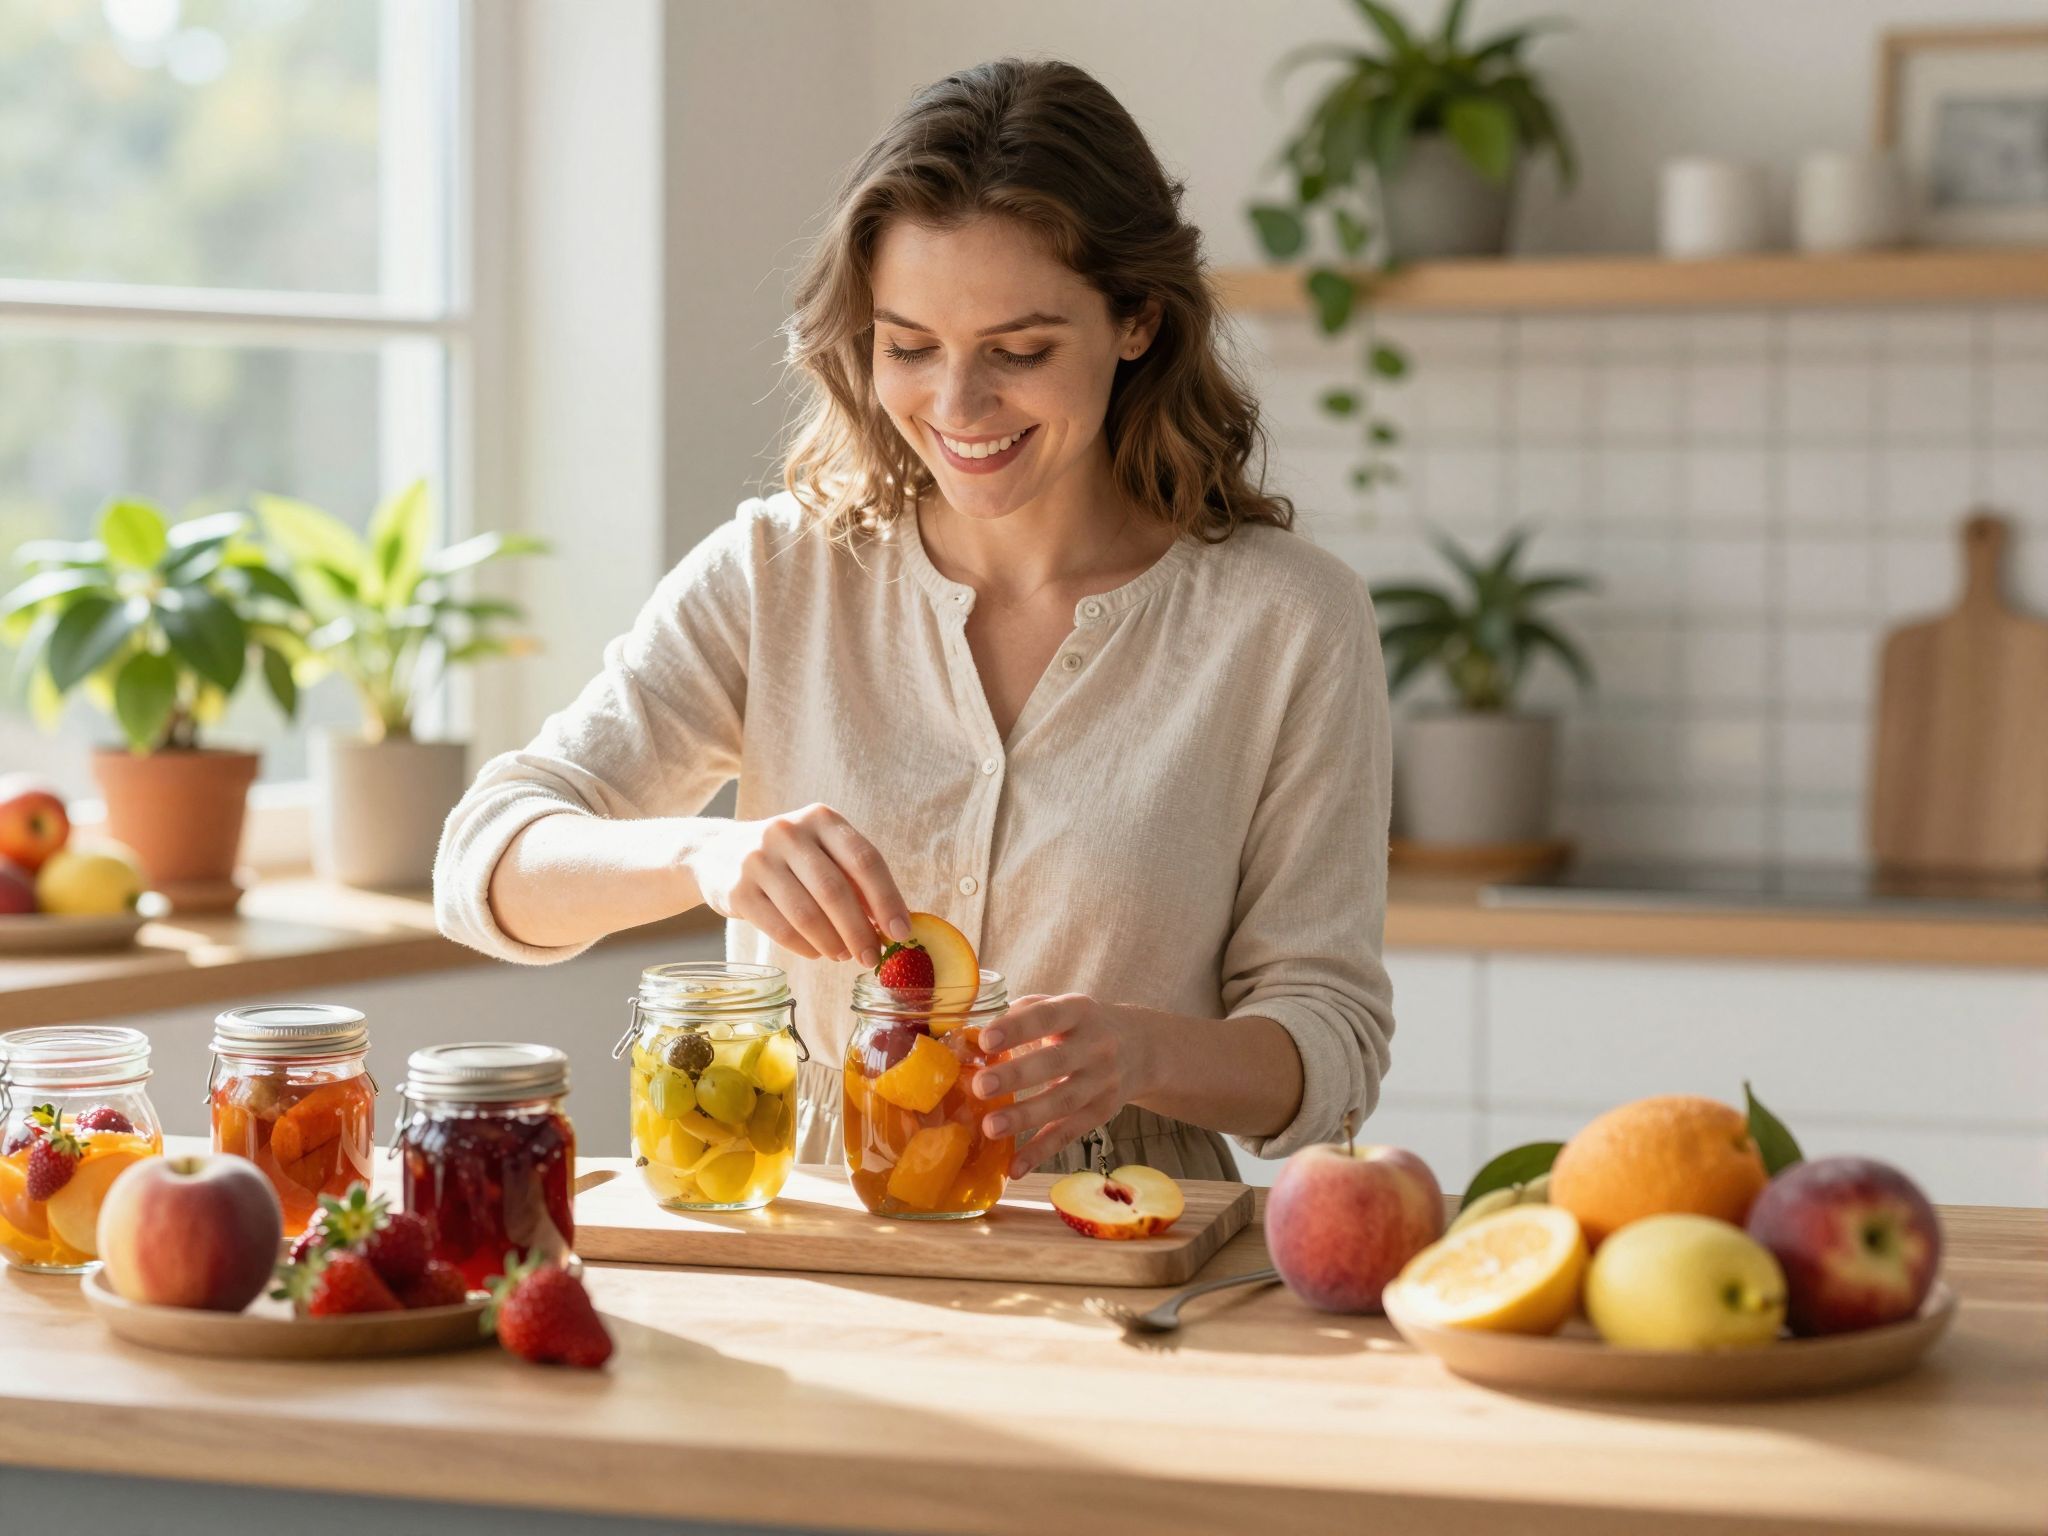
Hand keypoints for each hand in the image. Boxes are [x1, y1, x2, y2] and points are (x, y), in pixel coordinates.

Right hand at [685, 804, 909, 965]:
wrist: (717, 852)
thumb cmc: (789, 858)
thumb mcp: (822, 852)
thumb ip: (855, 880)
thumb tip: (891, 925)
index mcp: (821, 819)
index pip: (864, 860)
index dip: (887, 899)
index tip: (901, 932)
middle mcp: (789, 833)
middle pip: (835, 890)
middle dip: (860, 931)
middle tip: (872, 957)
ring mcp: (759, 860)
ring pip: (806, 914)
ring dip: (833, 943)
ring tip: (844, 956)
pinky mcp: (738, 890)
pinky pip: (780, 928)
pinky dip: (805, 947)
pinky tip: (817, 953)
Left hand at [970, 994, 1151, 1176]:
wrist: (1141, 1048)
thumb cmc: (1080, 1025)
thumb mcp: (1060, 1006)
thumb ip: (1020, 1016)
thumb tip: (968, 1037)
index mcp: (1078, 1011)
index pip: (1047, 1016)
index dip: (1017, 1027)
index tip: (986, 1039)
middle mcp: (1095, 1046)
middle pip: (1056, 1062)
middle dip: (1018, 1075)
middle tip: (981, 1086)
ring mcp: (1101, 1083)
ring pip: (1063, 1102)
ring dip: (1025, 1117)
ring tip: (990, 1127)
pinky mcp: (1099, 1114)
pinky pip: (1068, 1134)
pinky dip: (1040, 1152)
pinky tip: (1014, 1167)